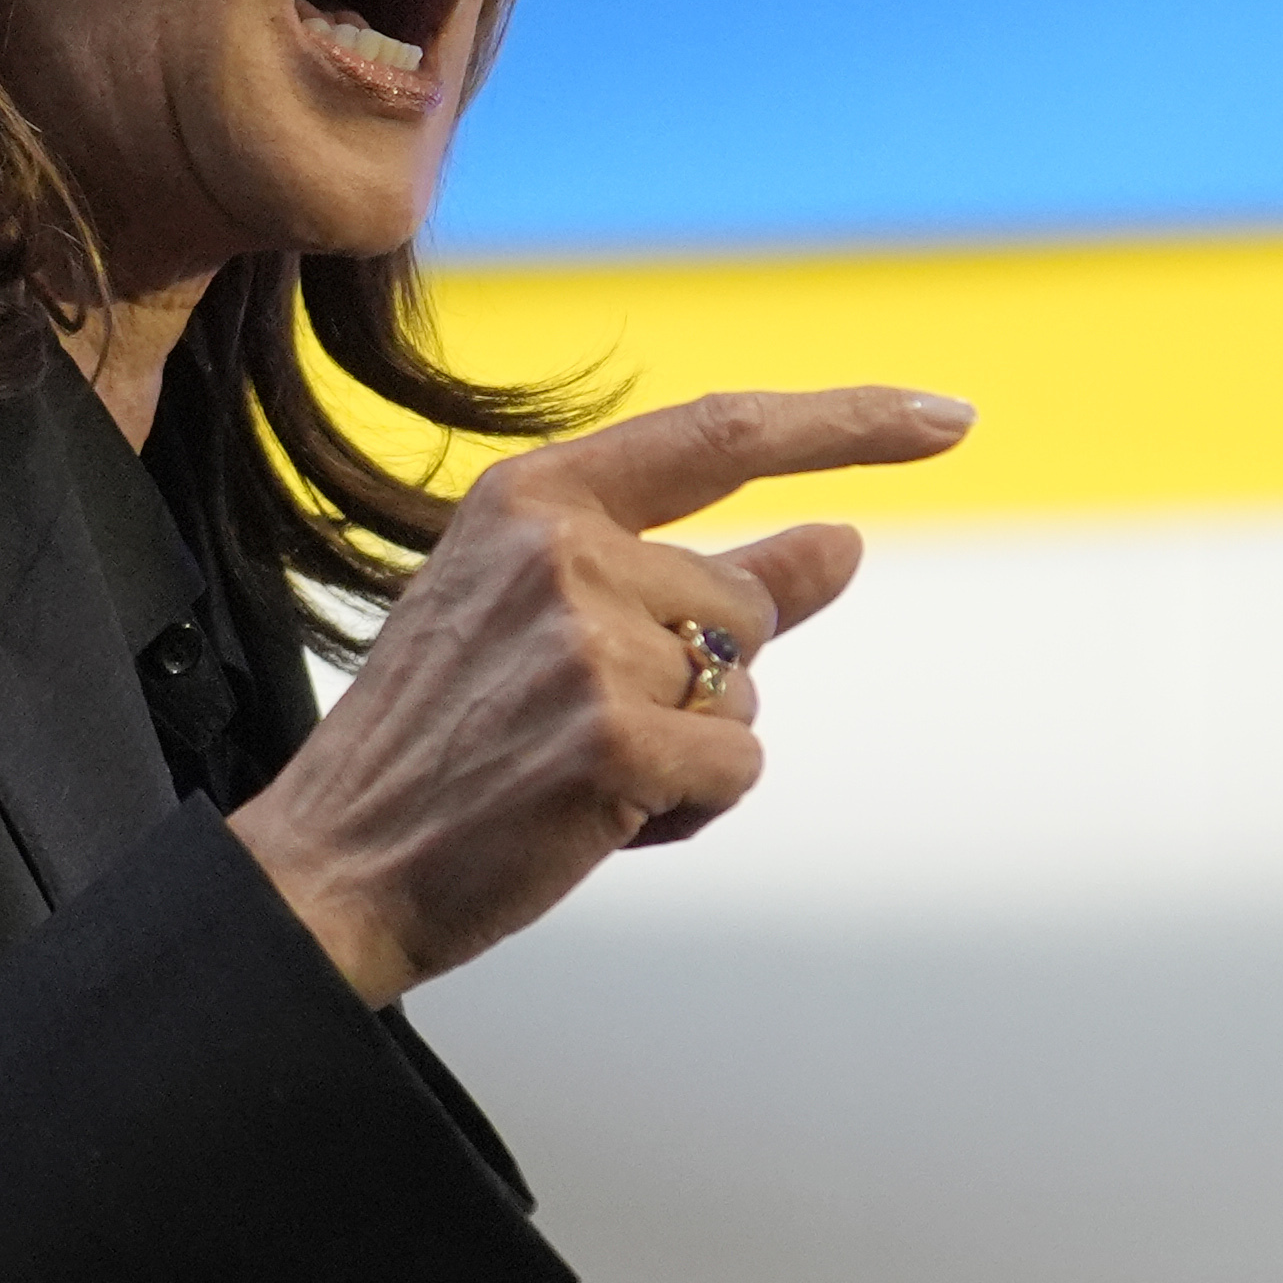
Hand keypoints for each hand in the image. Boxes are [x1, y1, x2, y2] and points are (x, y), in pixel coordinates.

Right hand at [229, 386, 970, 1001]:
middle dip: (702, 682)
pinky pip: (739, 771)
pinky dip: (690, 811)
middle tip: (576, 731)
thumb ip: (708, 572)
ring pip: (747, 694)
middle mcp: (562, 550)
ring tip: (571, 774)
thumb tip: (847, 542)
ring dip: (690, 752)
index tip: (947, 417)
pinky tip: (592, 819)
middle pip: (747, 607)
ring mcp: (588, 642)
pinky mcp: (616, 738)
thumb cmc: (451, 743)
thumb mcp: (554, 620)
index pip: (725, 432)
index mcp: (535, 497)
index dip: (850, 423)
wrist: (336, 865)